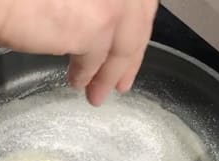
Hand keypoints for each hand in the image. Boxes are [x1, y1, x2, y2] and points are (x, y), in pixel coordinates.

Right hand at [0, 0, 158, 105]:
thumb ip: (86, 1)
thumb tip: (90, 22)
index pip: (138, 0)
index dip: (137, 23)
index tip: (132, 44)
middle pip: (137, 22)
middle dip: (130, 55)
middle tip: (122, 81)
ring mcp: (111, 2)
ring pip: (123, 45)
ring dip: (111, 73)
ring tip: (101, 94)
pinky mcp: (95, 27)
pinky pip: (97, 60)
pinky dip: (89, 75)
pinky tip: (80, 85)